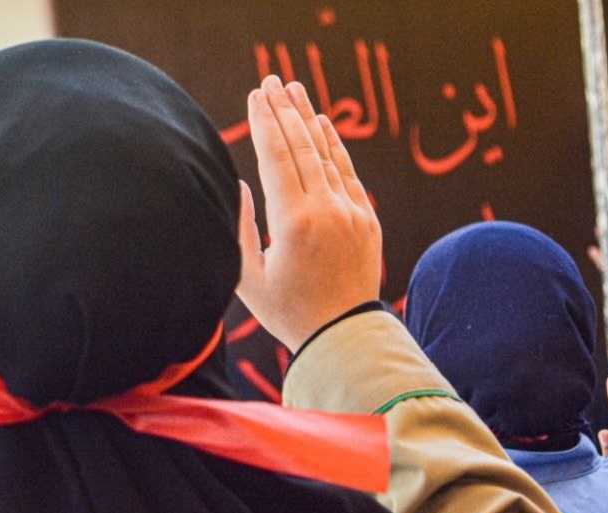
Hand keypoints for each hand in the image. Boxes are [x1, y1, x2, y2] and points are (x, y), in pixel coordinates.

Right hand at [237, 76, 382, 351]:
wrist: (344, 336)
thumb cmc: (287, 312)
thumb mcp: (248, 277)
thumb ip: (240, 227)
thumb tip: (242, 184)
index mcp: (293, 223)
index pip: (276, 158)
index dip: (264, 122)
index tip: (256, 94)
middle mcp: (326, 210)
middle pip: (302, 147)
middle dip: (284, 109)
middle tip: (272, 79)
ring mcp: (351, 213)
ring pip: (327, 154)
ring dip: (309, 119)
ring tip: (295, 90)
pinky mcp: (367, 220)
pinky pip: (348, 173)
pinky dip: (334, 146)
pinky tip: (322, 125)